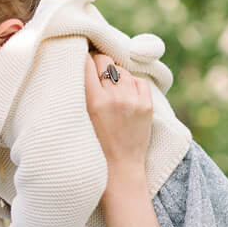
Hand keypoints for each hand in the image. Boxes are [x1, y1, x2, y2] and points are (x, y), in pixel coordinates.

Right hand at [83, 52, 152, 173]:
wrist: (119, 169)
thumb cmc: (94, 146)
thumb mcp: (80, 118)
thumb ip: (81, 92)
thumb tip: (82, 64)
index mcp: (94, 101)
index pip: (87, 63)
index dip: (83, 58)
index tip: (80, 59)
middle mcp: (115, 97)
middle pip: (104, 61)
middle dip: (98, 63)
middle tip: (94, 72)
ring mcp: (133, 100)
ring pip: (121, 69)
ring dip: (115, 74)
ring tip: (110, 89)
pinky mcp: (147, 105)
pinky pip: (139, 80)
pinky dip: (131, 83)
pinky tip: (125, 94)